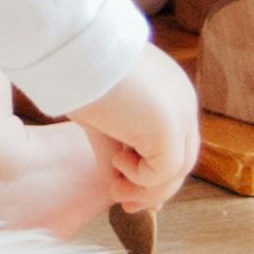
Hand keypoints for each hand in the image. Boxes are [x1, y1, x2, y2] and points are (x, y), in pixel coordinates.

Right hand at [75, 45, 199, 208]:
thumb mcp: (101, 118)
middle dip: (152, 189)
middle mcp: (182, 101)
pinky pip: (164, 170)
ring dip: (144, 189)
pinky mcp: (171, 126)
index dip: (153, 173)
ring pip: (176, 170)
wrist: (71, 48)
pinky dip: (140, 177)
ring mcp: (181, 112)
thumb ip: (114, 150)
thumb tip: (117, 186)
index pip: (173, 142)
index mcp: (168, 92)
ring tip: (115, 190)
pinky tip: (117, 160)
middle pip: (180, 159)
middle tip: (125, 205)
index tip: (127, 191)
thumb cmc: (77, 72)